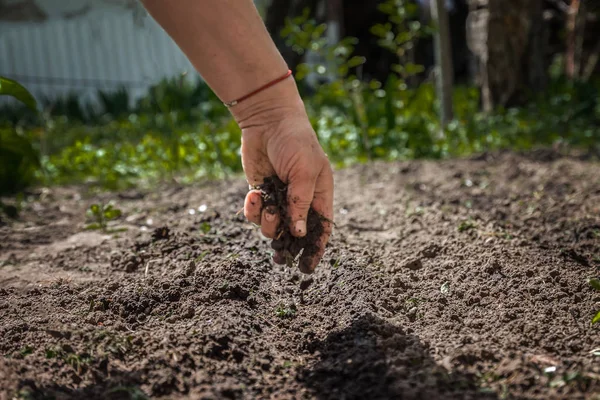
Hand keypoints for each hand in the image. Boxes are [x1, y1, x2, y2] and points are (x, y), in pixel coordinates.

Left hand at [239, 112, 333, 272]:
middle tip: (280, 255)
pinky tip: (253, 195)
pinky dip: (253, 210)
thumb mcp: (304, 172)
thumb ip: (301, 203)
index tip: (308, 266)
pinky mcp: (261, 192)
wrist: (267, 120)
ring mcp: (279, 197)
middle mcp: (300, 200)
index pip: (321, 228)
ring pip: (273, 226)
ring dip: (267, 223)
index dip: (316, 248)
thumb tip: (298, 233)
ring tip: (265, 204)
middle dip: (287, 244)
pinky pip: (255, 213)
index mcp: (319, 195)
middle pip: (295, 233)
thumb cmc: (295, 142)